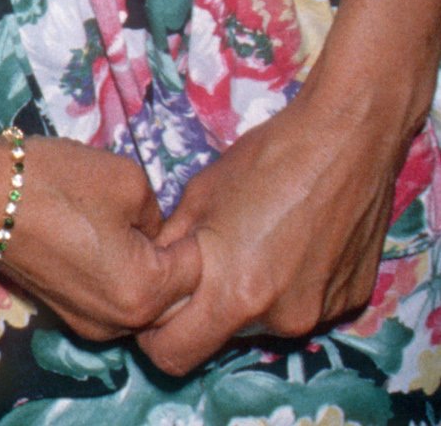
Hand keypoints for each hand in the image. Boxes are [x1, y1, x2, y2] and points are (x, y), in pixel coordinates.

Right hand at [0, 135, 202, 342]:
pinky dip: (110, 275)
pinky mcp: (63, 312)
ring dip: (138, 270)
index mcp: (144, 295)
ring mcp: (88, 324)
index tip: (173, 208)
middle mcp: (120, 324)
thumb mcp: (128, 179)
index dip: (189, 234)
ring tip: (115, 225)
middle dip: (166, 260)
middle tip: (145, 217)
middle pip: (169, 296)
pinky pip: (107, 300)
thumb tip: (154, 231)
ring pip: (137, 301)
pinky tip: (90, 238)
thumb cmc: (57, 182)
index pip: (196, 271)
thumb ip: (158, 213)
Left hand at [141, 93, 411, 374]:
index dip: (157, 335)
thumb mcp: (199, 196)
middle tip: (208, 262)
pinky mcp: (348, 303)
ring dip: (250, 296)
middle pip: (222, 338)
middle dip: (206, 311)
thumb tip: (148, 272)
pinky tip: (294, 242)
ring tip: (257, 241)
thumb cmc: (265, 160)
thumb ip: (171, 246)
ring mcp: (317, 315)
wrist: (344, 142)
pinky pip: (303, 306)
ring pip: (263, 322)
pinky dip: (290, 286)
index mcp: (233, 294)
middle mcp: (278, 319)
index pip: (176, 354)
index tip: (156, 305)